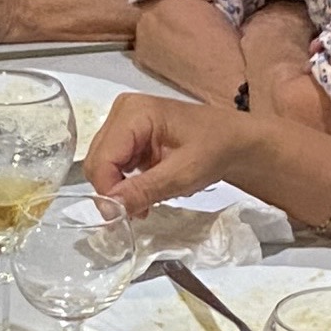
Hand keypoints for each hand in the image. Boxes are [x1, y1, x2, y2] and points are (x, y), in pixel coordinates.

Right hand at [86, 91, 252, 214]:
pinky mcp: (127, 136)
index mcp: (133, 112)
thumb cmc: (214, 149)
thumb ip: (143, 190)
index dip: (107, 191)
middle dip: (112, 192)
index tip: (120, 218)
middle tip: (134, 214)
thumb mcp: (182, 174)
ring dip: (118, 190)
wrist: (233, 140)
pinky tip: (141, 194)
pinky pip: (112, 165)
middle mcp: (122, 112)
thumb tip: (110, 208)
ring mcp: (123, 123)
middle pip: (97, 162)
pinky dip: (123, 184)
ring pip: (102, 166)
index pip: (102, 159)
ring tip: (142, 205)